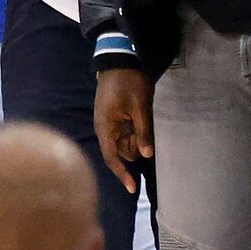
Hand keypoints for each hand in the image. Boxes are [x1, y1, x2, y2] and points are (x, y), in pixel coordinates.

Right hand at [94, 67, 153, 194]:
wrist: (119, 60)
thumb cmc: (128, 82)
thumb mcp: (140, 107)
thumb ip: (143, 132)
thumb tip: (146, 155)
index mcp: (105, 127)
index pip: (112, 157)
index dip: (122, 173)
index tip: (133, 188)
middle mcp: (103, 129)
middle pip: (120, 151)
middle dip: (134, 146)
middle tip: (144, 126)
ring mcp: (108, 123)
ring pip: (123, 143)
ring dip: (135, 138)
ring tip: (141, 117)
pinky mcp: (113, 118)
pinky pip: (124, 133)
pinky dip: (134, 132)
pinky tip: (139, 118)